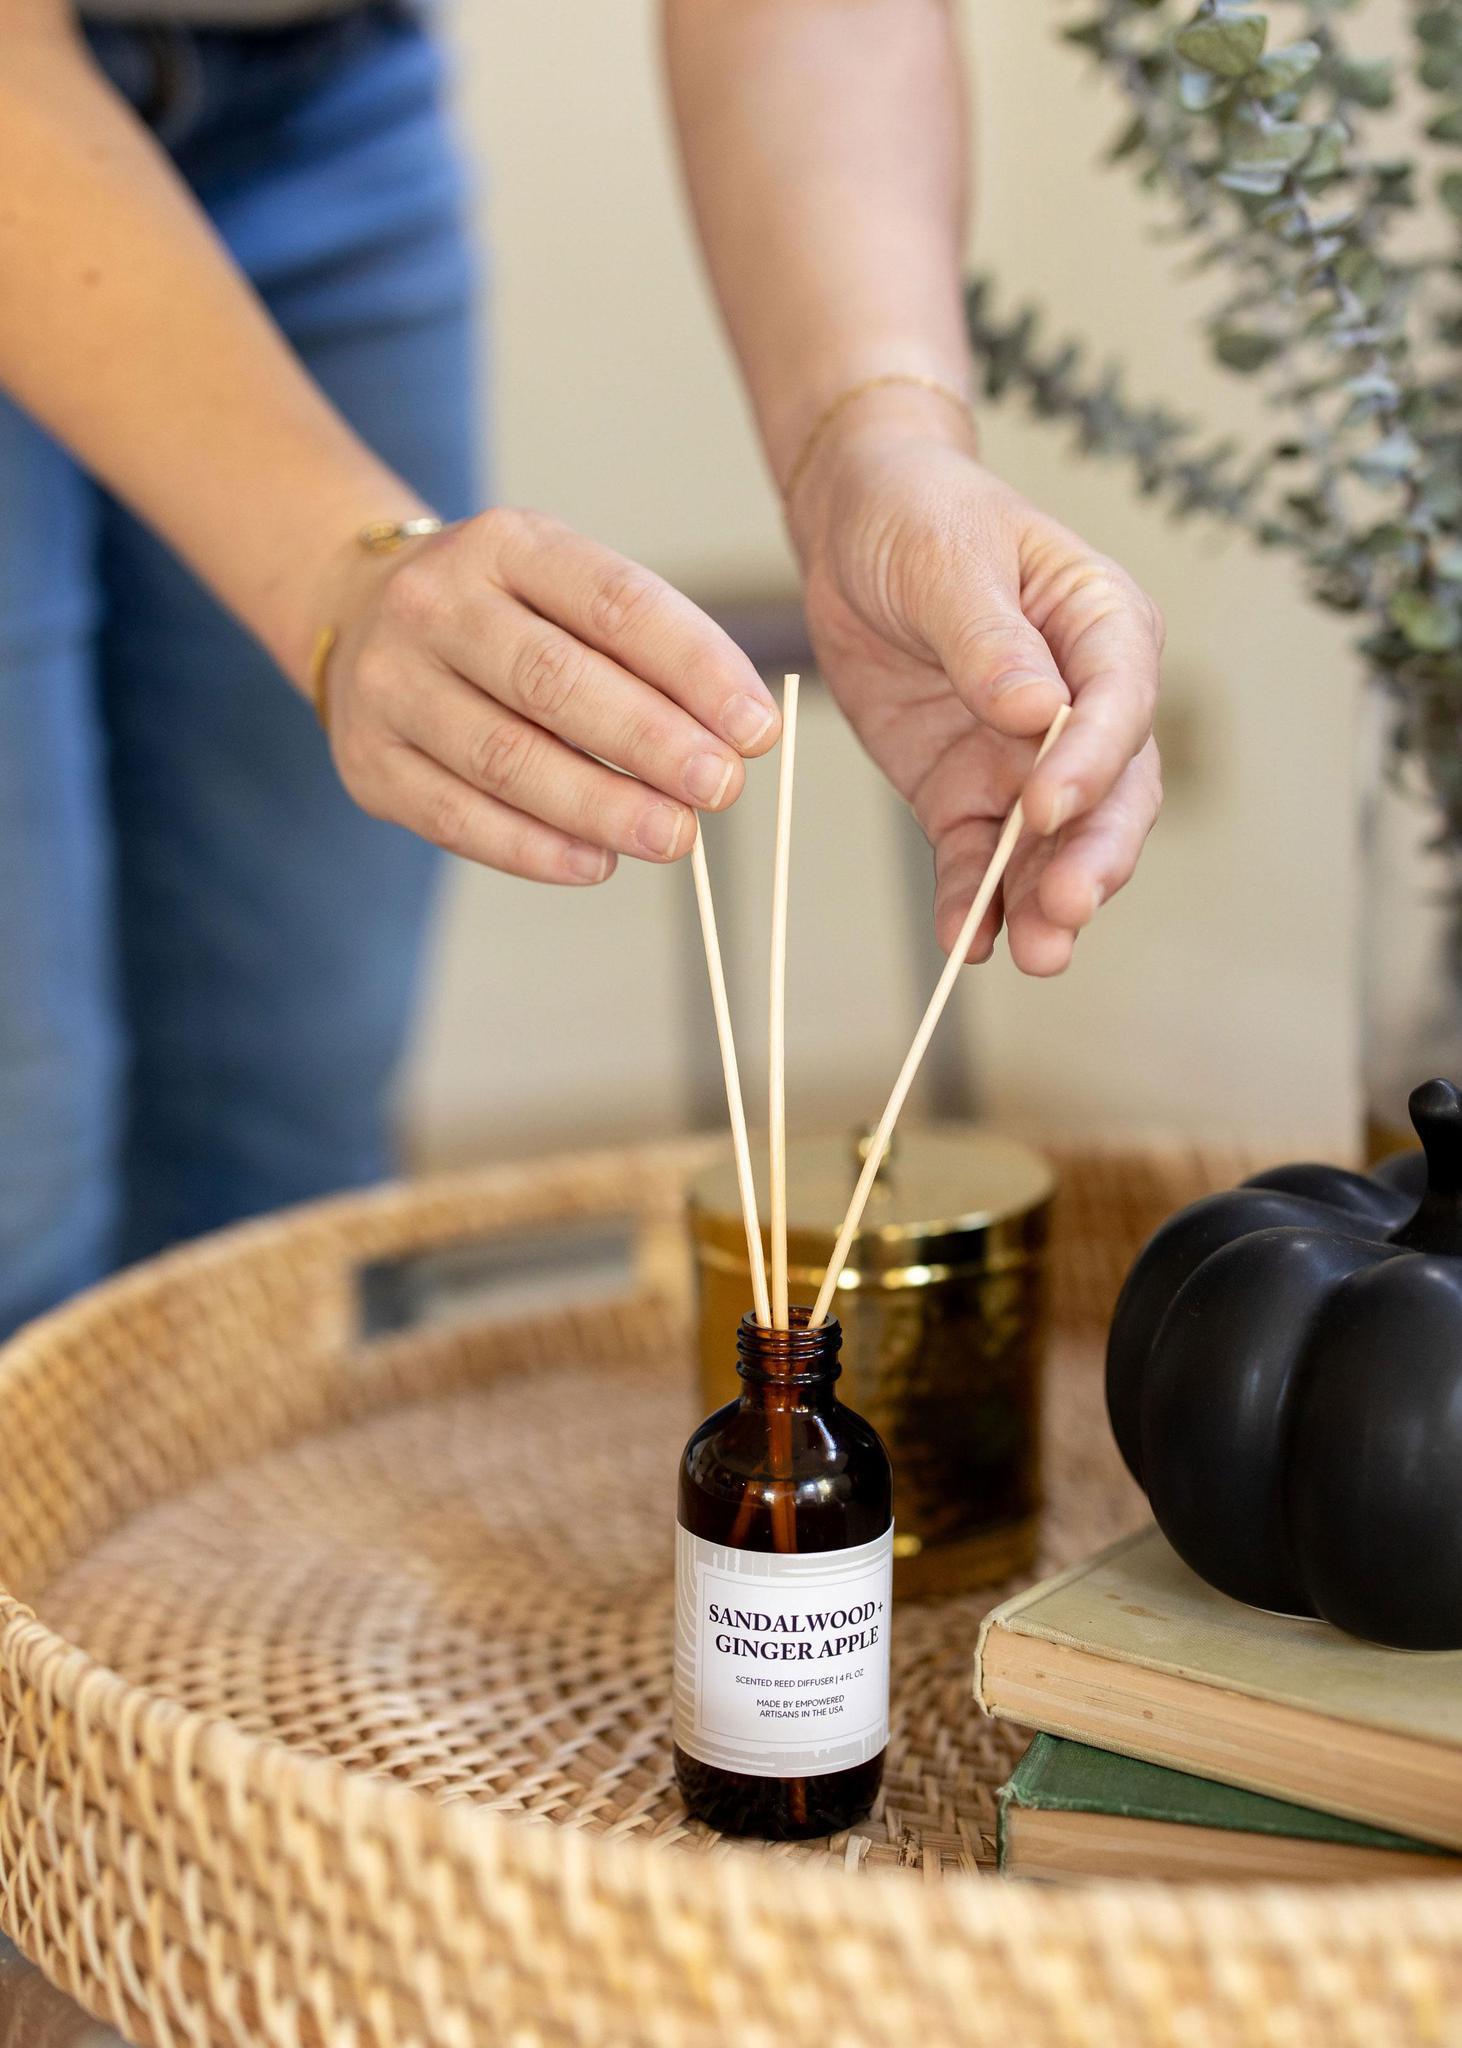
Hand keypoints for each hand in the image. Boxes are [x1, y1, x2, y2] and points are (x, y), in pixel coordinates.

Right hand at [319, 508, 780, 882]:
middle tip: (719, 787)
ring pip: (504, 757)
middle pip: (553, 680)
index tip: (756, 727)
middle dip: (650, 741)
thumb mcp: (567, 591)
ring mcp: (390, 684)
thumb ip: (647, 650)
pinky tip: (597, 863)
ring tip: (673, 836)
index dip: (694, 667)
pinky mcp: (368, 762)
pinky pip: (456, 817)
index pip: (614, 602)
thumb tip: (739, 734)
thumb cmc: (504, 615)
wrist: (361, 617)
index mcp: (505, 544)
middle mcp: (435, 604)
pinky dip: (533, 848)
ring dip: (600, 806)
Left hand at [789, 389, 1163, 973]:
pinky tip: (963, 942)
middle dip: (1090, 859)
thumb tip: (1038, 710)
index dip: (1091, 760)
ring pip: (1052, 846)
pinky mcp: (967, 794)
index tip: (1048, 806)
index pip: (1119, 703)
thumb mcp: (948, 559)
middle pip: (1110, 796)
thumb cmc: (920, 517)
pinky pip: (975, 860)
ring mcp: (1026, 760)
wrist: (854, 528)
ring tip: (1033, 955)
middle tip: (1063, 913)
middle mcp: (1083, 706)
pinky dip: (971, 903)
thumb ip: (989, 639)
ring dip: (1042, 902)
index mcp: (1103, 627)